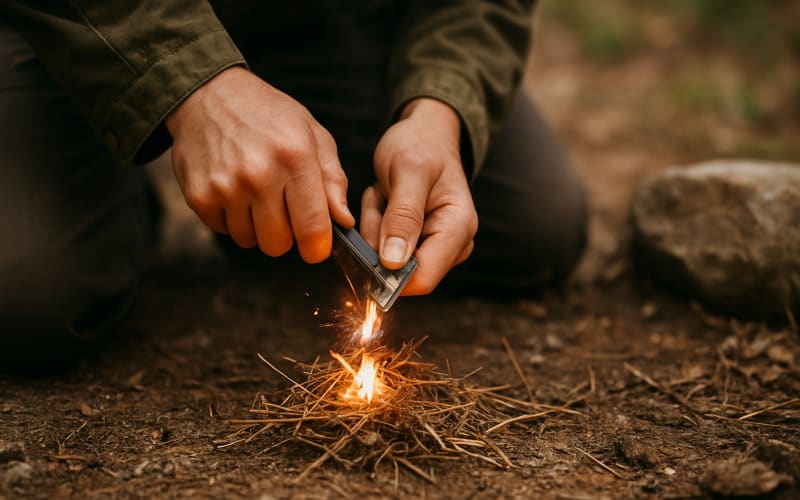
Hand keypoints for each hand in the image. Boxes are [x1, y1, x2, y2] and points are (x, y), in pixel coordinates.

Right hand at [165, 67, 353, 262]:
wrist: (208, 95)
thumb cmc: (268, 115)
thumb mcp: (312, 134)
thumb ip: (333, 179)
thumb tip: (344, 221)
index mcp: (295, 157)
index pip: (312, 227)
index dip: (317, 248)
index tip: (316, 248)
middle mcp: (259, 174)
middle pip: (279, 244)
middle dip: (285, 235)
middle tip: (282, 211)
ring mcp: (226, 187)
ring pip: (250, 240)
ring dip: (256, 227)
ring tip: (255, 194)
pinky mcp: (199, 195)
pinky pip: (224, 231)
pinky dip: (231, 219)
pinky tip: (233, 191)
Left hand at [361, 98, 477, 293]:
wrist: (424, 133)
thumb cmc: (420, 144)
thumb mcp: (408, 171)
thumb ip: (403, 216)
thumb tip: (392, 263)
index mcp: (458, 228)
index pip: (422, 279)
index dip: (388, 271)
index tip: (368, 235)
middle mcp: (453, 244)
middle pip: (400, 271)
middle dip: (379, 239)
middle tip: (382, 199)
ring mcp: (437, 245)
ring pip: (387, 260)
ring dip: (375, 228)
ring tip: (384, 194)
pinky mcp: (419, 243)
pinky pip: (383, 249)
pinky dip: (376, 225)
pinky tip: (385, 200)